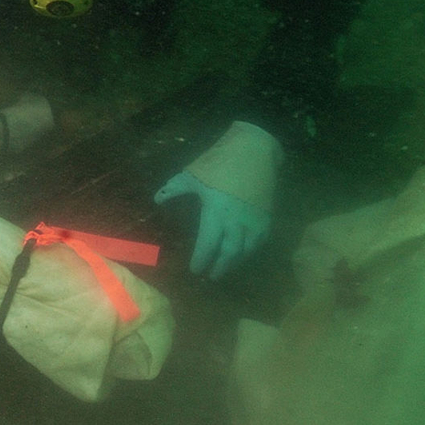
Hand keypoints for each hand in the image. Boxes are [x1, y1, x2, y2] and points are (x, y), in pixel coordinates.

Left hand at [154, 170, 270, 279]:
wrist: (256, 148)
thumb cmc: (221, 160)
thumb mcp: (193, 173)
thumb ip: (174, 189)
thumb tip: (157, 200)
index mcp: (217, 213)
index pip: (208, 245)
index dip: (201, 260)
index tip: (194, 270)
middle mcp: (237, 222)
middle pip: (229, 254)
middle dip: (219, 268)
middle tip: (210, 277)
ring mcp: (255, 221)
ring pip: (246, 251)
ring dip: (235, 263)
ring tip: (225, 269)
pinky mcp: (267, 216)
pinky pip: (260, 241)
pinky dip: (250, 251)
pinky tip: (243, 255)